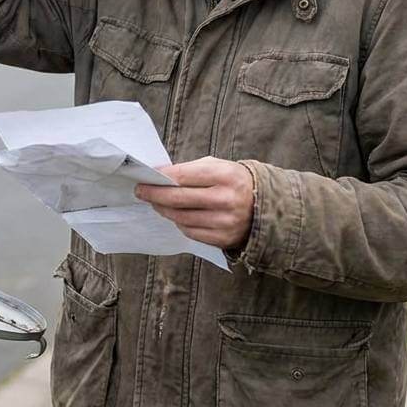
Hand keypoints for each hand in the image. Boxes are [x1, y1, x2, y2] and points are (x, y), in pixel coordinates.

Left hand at [135, 157, 254, 251]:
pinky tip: (176, 215)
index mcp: (226, 176)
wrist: (265, 206)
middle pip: (178, 199)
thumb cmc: (234, 182)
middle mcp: (226, 200)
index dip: (160, 178)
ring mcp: (225, 222)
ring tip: (157, 203)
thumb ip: (190, 170)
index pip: (183, 176)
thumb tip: (159, 176)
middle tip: (141, 192)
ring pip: (181, 217)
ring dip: (164, 210)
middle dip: (154, 195)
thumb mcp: (218, 166)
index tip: (144, 178)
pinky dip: (179, 223)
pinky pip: (190, 232)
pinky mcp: (223, 239)